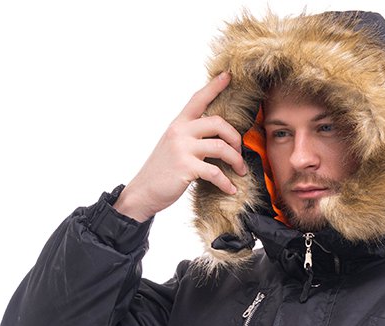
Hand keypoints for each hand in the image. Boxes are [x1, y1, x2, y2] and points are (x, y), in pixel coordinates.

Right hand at [113, 72, 247, 220]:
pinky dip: (226, 182)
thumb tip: (215, 138)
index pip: (198, 99)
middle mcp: (180, 131)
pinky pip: (215, 172)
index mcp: (178, 124)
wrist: (143, 191)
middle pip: (218, 123)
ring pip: (221, 147)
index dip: (214, 86)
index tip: (228, 75)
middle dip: (236, 138)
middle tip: (240, 153)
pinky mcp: (186, 167)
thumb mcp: (173, 146)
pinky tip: (231, 189)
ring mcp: (183, 149)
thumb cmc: (161, 171)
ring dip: (236, 160)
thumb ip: (190, 137)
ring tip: (241, 171)